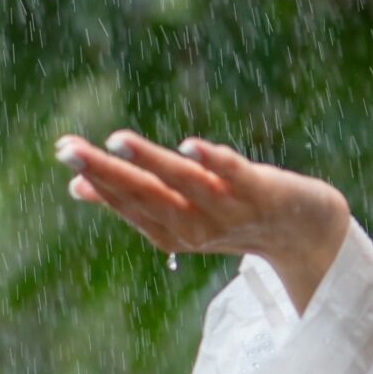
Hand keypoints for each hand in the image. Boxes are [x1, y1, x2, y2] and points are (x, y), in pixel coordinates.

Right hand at [53, 130, 348, 272]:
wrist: (308, 232)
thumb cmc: (235, 215)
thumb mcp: (183, 213)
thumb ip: (137, 200)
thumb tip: (76, 188)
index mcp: (175, 232)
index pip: (129, 204)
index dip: (96, 179)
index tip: (63, 152)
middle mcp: (199, 227)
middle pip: (148, 196)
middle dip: (107, 172)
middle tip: (69, 149)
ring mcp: (231, 211)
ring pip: (186, 184)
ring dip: (152, 162)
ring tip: (119, 140)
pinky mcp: (264, 192)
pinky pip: (236, 176)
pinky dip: (215, 162)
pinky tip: (191, 145)